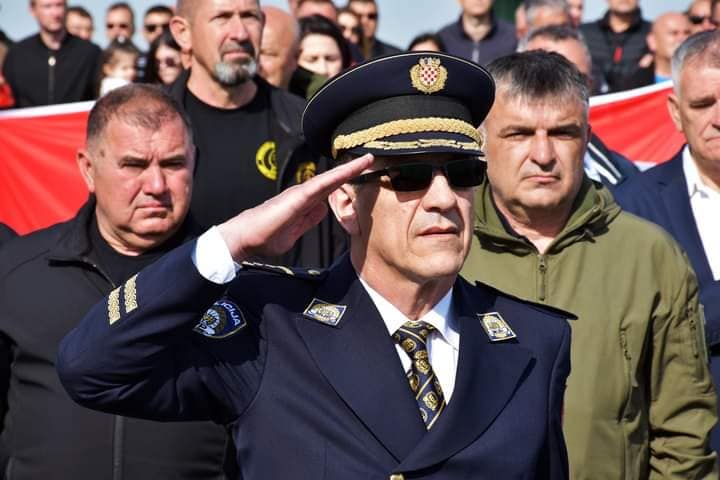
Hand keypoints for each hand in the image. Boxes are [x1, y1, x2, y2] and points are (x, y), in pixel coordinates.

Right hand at [217, 154, 372, 260]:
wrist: (244, 239)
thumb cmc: (264, 238)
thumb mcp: (294, 231)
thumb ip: (309, 220)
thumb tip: (322, 210)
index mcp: (303, 203)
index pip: (330, 190)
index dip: (345, 180)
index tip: (361, 173)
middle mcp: (303, 194)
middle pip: (333, 180)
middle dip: (352, 170)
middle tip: (371, 158)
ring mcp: (301, 193)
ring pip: (330, 178)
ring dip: (349, 169)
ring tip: (368, 159)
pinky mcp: (298, 197)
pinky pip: (322, 184)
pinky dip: (338, 175)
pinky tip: (352, 169)